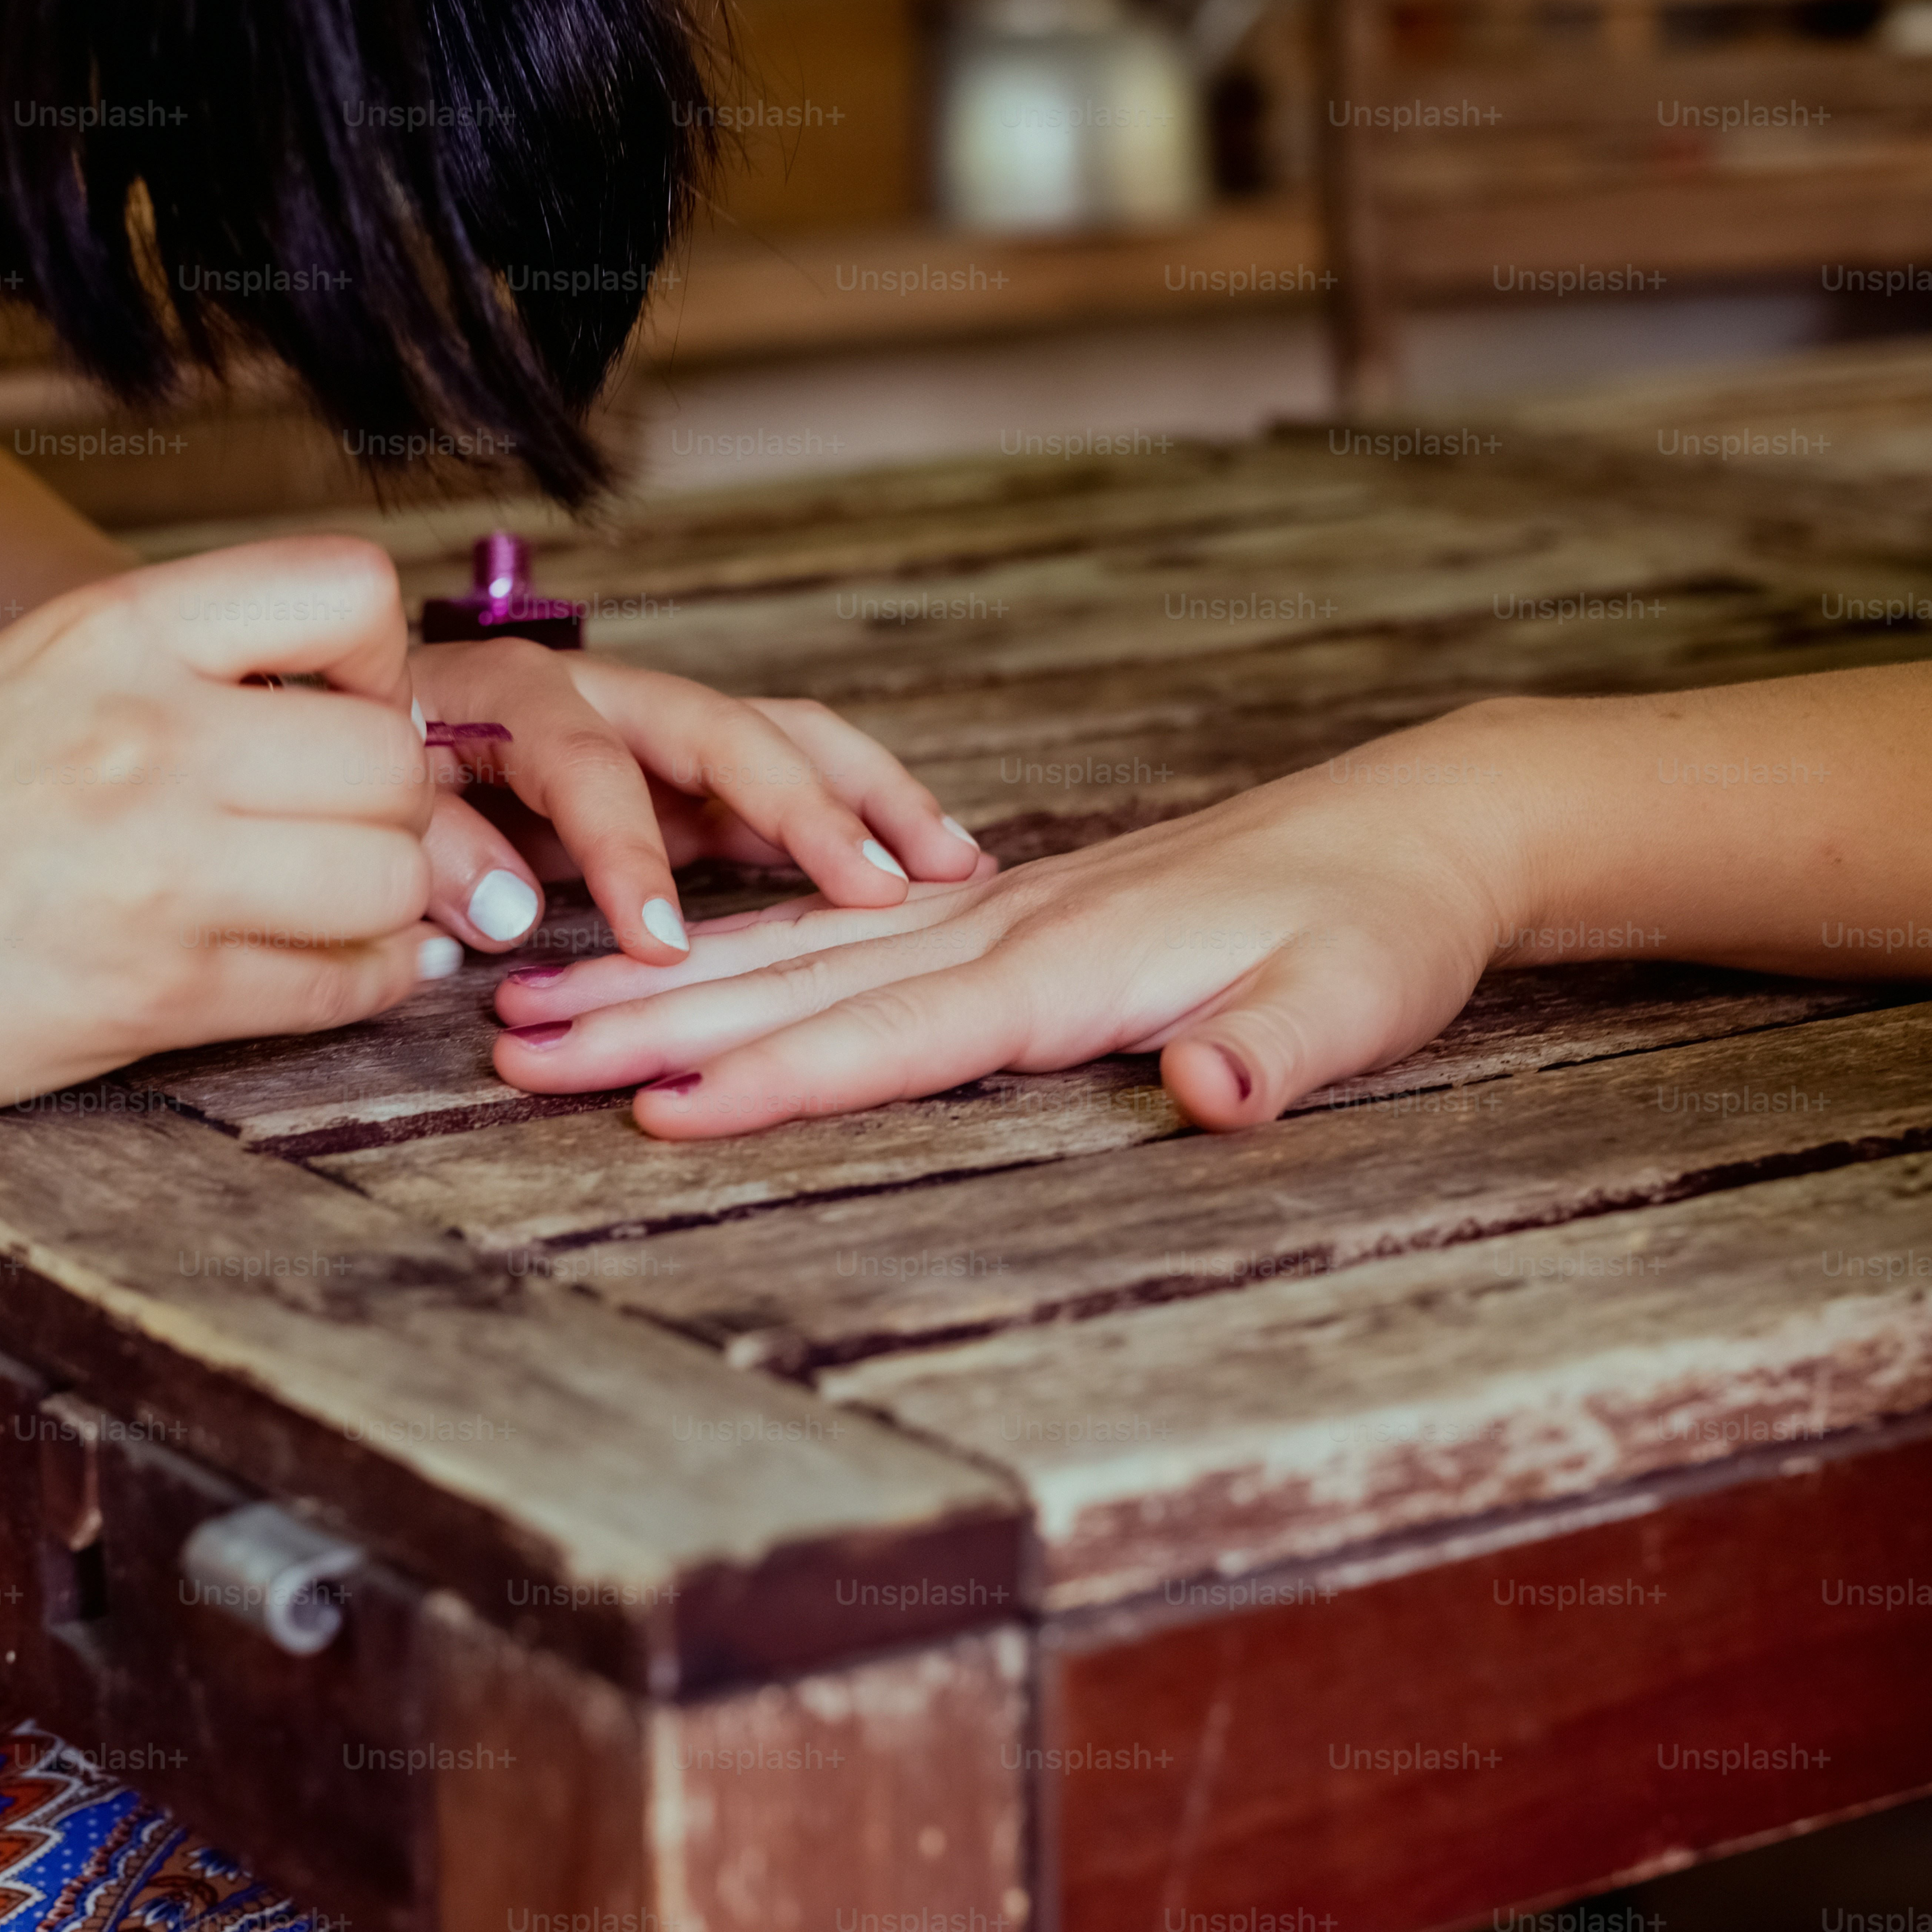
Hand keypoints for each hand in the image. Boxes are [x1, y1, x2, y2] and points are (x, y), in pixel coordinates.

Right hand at [0, 537, 446, 1117]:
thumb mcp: (25, 675)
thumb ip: (177, 672)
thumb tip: (345, 703)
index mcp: (111, 632)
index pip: (347, 589)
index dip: (380, 661)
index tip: (344, 712)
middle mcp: (149, 736)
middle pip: (390, 760)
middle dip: (392, 805)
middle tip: (343, 831)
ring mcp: (159, 870)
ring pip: (390, 876)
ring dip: (385, 901)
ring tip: (331, 905)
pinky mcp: (159, 993)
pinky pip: (347, 982)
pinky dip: (361, 980)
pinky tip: (319, 967)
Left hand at [406, 643, 985, 964]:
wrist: (352, 721)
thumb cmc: (365, 765)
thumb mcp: (376, 805)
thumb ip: (434, 851)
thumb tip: (506, 915)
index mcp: (512, 696)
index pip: (587, 765)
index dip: (624, 850)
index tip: (660, 942)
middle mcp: (603, 693)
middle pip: (724, 727)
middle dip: (805, 806)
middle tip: (875, 887)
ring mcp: (656, 727)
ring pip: (781, 737)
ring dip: (865, 799)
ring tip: (947, 863)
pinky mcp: (683, 770)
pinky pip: (782, 782)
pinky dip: (853, 817)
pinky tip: (918, 864)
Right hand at [487, 732, 1534, 1136]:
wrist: (1418, 826)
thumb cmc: (1381, 926)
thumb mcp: (1357, 1003)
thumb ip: (1277, 1052)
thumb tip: (1216, 1097)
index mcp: (1070, 964)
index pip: (892, 1035)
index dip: (773, 1079)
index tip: (655, 1105)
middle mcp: (1006, 926)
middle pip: (798, 984)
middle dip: (650, 1019)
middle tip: (513, 1044)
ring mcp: (995, 909)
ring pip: (794, 948)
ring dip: (665, 978)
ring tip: (538, 1000)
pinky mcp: (1005, 908)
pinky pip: (839, 929)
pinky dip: (746, 948)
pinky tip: (678, 963)